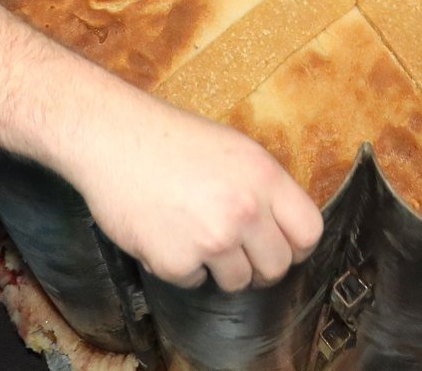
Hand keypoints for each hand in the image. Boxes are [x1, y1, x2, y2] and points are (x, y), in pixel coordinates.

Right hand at [65, 94, 323, 290]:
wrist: (113, 139)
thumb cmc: (170, 140)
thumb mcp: (235, 150)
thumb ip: (264, 189)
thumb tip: (283, 229)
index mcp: (265, 177)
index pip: (309, 233)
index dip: (296, 246)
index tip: (282, 247)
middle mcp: (246, 211)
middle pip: (277, 267)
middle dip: (258, 265)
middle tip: (234, 248)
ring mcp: (212, 239)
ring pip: (238, 282)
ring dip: (219, 268)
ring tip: (193, 233)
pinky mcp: (178, 262)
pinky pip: (194, 282)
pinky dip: (181, 266)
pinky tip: (165, 233)